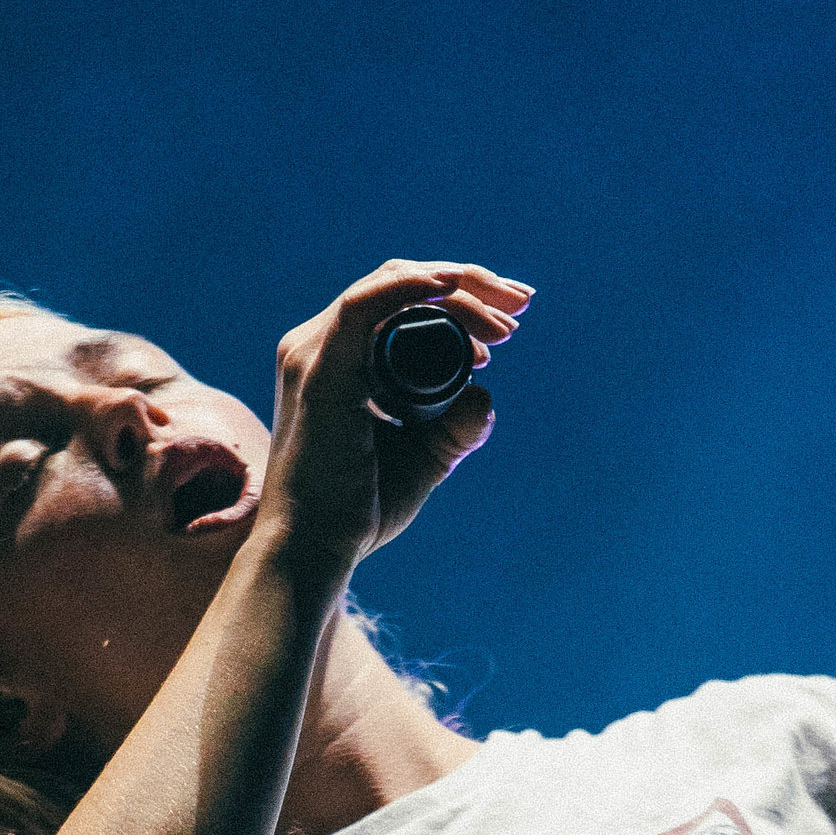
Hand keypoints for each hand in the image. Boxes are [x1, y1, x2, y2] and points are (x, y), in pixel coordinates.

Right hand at [256, 259, 528, 586]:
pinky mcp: (319, 373)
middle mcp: (318, 346)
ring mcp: (313, 355)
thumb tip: (484, 394)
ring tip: (506, 315)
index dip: (462, 298)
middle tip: (522, 304)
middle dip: (469, 283)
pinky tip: (447, 287)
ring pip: (391, 286)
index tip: (512, 321)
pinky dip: (407, 288)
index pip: (401, 301)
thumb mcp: (426, 457)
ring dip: (455, 286)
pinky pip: (363, 307)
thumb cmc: (360, 510)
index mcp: (339, 359)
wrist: (316, 551)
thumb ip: (457, 426)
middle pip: (401, 284)